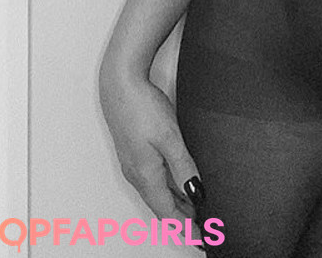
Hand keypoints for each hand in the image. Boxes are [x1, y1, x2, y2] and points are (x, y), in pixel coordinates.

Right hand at [99, 64, 200, 221]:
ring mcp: (134, 163)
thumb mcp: (169, 137)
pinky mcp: (135, 152)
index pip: (167, 211)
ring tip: (194, 211)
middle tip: (202, 228)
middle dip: (180, 219)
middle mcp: (137, 174)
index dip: (184, 226)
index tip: (200, 238)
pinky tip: (178, 183)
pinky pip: (152, 180)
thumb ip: (183, 166)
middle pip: (161, 205)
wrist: (119, 84)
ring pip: (156, 193)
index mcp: (146, 175)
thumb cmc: (142, 107)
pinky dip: (167, 189)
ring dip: (174, 204)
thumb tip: (196, 192)